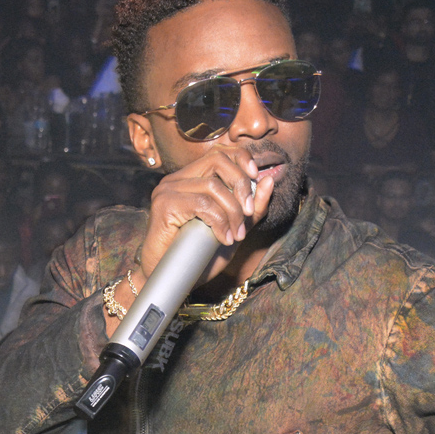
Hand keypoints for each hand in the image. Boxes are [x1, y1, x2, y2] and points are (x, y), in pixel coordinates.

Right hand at [138, 146, 273, 278]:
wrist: (171, 280)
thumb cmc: (199, 257)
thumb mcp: (234, 229)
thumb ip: (252, 208)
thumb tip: (269, 180)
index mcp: (191, 179)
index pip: (219, 153)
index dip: (241, 158)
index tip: (256, 177)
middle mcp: (177, 179)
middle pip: (217, 160)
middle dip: (241, 185)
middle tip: (250, 215)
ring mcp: (168, 190)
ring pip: (212, 186)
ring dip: (233, 212)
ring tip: (236, 236)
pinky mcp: (164, 205)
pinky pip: (202, 204)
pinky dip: (220, 221)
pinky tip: (224, 239)